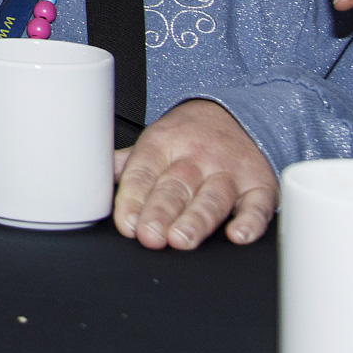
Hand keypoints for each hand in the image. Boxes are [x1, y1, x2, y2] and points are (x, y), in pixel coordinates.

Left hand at [113, 99, 277, 249]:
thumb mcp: (154, 142)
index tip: (126, 223)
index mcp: (163, 144)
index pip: (143, 172)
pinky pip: (257, 205)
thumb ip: (128, 165)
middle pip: (176, 187)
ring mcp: (229, 172)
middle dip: (161, 212)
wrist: (237, 114)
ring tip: (181, 239)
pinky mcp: (260, 185)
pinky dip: (250, 222)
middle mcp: (196, 158)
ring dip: (197, 220)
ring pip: (212, 197)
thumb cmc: (188, 136)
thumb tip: (92, 181)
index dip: (133, 198)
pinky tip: (237, 235)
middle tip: (150, 235)